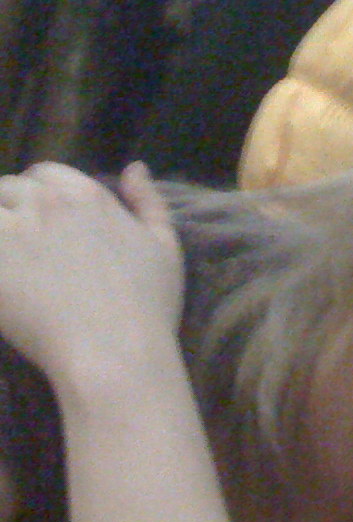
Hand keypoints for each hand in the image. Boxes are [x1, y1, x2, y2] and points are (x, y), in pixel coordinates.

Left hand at [0, 162, 182, 380]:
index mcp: (89, 195)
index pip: (45, 174)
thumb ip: (150, 203)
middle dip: (14, 210)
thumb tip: (135, 168)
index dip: (43, 197)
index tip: (48, 228)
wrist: (115, 353)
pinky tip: (4, 278)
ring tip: (13, 264)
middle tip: (27, 250)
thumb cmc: (148, 308)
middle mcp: (47, 202)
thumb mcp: (167, 250)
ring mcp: (13, 228)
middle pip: (11, 188)